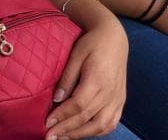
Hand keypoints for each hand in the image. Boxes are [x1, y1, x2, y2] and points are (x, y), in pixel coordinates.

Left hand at [44, 13, 126, 139]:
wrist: (115, 38)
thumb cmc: (93, 43)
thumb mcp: (76, 54)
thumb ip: (67, 77)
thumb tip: (57, 99)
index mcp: (98, 78)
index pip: (78, 104)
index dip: (62, 116)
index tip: (47, 123)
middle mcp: (110, 92)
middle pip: (87, 118)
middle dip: (67, 130)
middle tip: (49, 137)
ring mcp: (117, 98)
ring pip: (101, 125)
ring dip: (81, 135)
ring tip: (63, 138)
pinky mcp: (121, 101)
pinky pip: (111, 123)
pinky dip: (97, 132)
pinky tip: (82, 133)